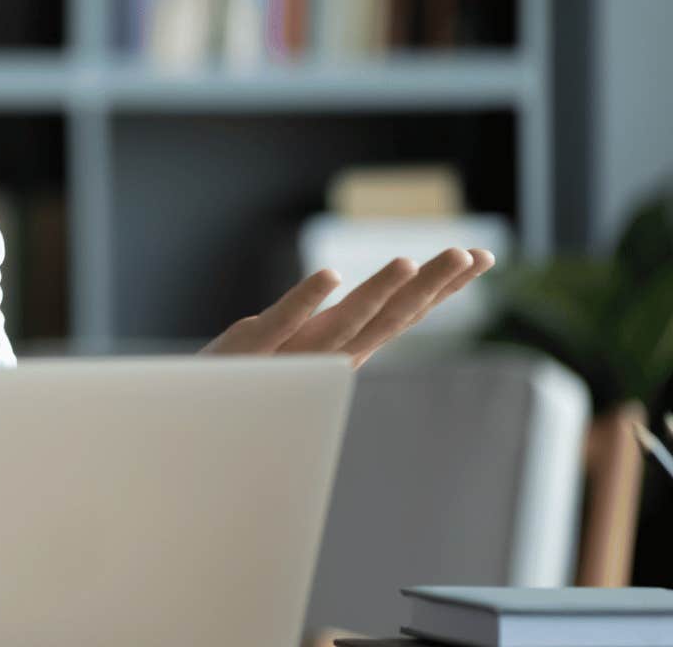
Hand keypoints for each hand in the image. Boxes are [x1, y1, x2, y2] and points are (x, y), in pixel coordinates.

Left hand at [200, 246, 494, 368]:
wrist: (190, 419)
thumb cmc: (246, 382)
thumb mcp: (301, 352)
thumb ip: (335, 332)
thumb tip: (372, 303)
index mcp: (342, 351)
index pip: (402, 314)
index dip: (441, 287)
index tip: (481, 256)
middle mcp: (326, 355)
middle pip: (388, 317)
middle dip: (431, 286)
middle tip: (469, 253)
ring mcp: (291, 352)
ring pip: (344, 322)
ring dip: (379, 292)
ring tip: (409, 261)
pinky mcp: (251, 347)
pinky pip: (283, 322)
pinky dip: (307, 300)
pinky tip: (330, 275)